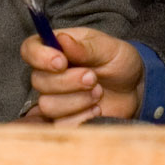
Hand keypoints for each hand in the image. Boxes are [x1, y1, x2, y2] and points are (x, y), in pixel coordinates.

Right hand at [20, 27, 143, 125]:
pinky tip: (97, 109)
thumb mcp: (108, 48)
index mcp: (55, 49)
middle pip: (38, 81)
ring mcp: (55, 98)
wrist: (134, 89)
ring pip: (47, 105)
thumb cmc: (118, 62)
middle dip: (68, 81)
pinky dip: (82, 118)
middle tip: (93, 77)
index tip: (61, 61)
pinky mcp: (64, 120)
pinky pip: (61, 125)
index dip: (39, 57)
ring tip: (98, 92)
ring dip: (77, 100)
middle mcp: (49, 73)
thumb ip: (85, 46)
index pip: (29, 49)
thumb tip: (62, 39)